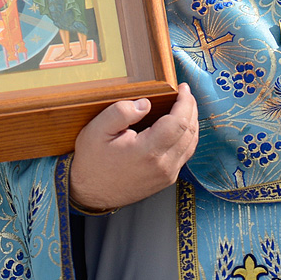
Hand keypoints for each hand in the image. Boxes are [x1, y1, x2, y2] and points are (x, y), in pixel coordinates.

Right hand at [69, 83, 198, 211]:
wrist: (89, 192)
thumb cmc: (92, 160)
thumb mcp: (96, 130)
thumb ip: (121, 112)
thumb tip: (146, 103)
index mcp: (147, 151)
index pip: (178, 122)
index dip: (184, 102)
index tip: (182, 88)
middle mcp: (162, 166)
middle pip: (189, 132)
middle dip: (190, 108)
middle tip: (185, 93)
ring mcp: (166, 175)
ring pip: (190, 144)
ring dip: (191, 122)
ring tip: (185, 106)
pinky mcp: (165, 180)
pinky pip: (184, 155)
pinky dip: (187, 137)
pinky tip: (179, 127)